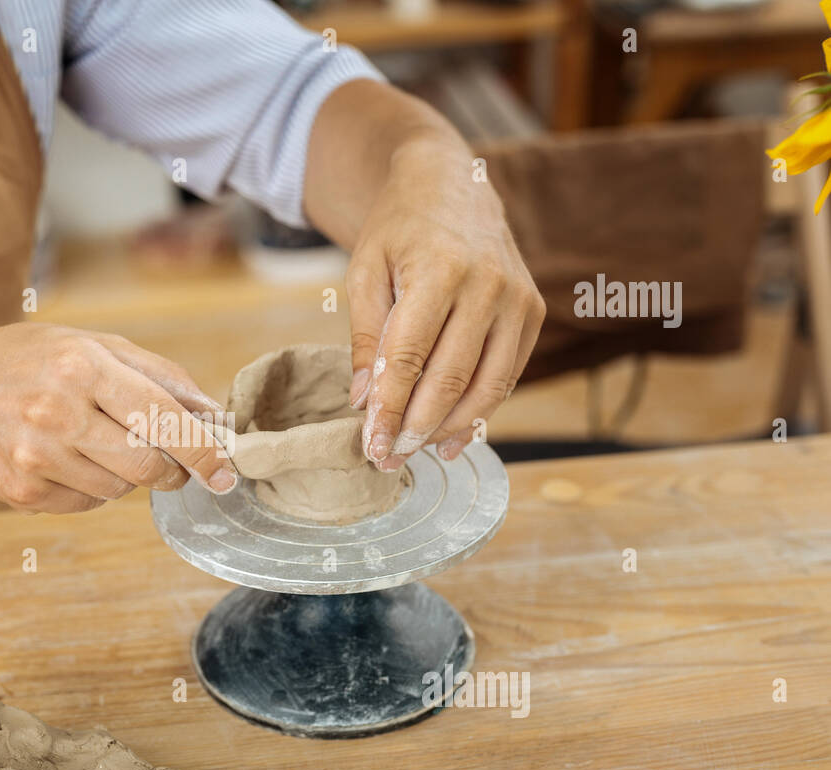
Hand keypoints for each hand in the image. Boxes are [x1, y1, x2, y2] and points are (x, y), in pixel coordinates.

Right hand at [0, 324, 236, 513]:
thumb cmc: (28, 362)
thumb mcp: (91, 345)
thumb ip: (158, 376)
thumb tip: (214, 415)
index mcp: (81, 367)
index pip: (162, 418)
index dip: (202, 452)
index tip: (226, 472)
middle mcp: (56, 412)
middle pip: (147, 466)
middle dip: (170, 470)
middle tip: (170, 463)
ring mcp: (35, 457)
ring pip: (119, 490)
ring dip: (124, 475)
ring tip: (92, 442)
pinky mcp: (22, 492)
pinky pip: (86, 504)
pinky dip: (90, 487)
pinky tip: (64, 459)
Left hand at [345, 136, 543, 468]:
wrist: (452, 186)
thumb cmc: (399, 230)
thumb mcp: (365, 272)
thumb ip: (364, 337)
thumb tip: (363, 402)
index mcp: (438, 269)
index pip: (409, 356)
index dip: (390, 407)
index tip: (370, 443)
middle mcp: (487, 284)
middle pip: (450, 377)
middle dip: (417, 427)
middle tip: (388, 457)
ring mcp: (517, 299)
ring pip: (487, 385)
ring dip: (450, 428)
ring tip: (416, 451)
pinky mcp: (532, 312)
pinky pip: (507, 375)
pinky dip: (480, 411)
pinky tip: (451, 435)